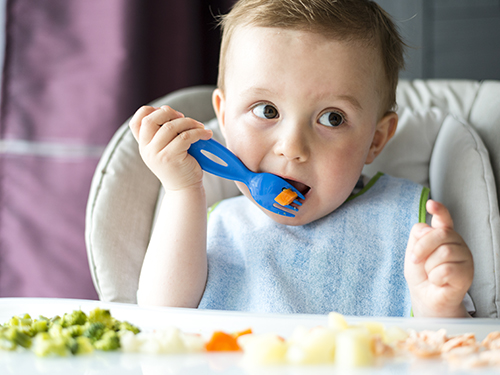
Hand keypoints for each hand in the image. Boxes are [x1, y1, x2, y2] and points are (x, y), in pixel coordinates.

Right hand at [129, 105, 211, 189]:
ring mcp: (156, 154)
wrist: (184, 189)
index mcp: (143, 145)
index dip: (150, 111)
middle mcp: (146, 150)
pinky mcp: (170, 158)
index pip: (136, 122)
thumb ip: (162, 133)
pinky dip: (199, 132)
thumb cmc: (179, 165)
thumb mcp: (165, 148)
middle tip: (184, 118)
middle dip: (169, 112)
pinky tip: (207, 134)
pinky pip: (185, 137)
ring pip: (171, 127)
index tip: (167, 113)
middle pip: (151, 119)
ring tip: (200, 127)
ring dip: (189, 122)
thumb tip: (169, 110)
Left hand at [404, 200, 473, 316]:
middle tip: (416, 260)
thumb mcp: (413, 252)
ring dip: (429, 266)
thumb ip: (418, 236)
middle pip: (440, 233)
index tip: (431, 204)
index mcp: (442, 235)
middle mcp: (456, 243)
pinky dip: (436, 278)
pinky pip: (446, 269)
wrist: (425, 298)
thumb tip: (428, 227)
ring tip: (431, 273)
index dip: (439, 210)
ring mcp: (464, 257)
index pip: (444, 219)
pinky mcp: (467, 274)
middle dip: (422, 247)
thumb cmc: (421, 275)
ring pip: (444, 252)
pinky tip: (439, 281)